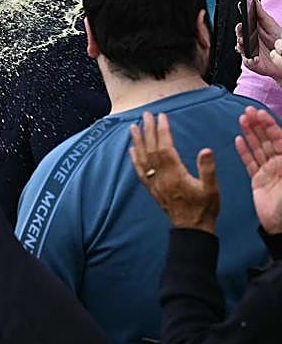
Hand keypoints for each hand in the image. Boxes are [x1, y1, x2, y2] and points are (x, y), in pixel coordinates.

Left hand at [129, 111, 220, 232]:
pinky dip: (135, 159)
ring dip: (138, 141)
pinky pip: (140, 172)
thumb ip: (208, 169)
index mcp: (176, 174)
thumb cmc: (205, 208)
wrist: (192, 229)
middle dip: (148, 130)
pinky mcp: (152, 189)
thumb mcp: (212, 189)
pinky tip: (132, 150)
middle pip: (152, 149)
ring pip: (143, 158)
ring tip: (133, 127)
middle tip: (146, 114)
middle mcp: (162, 177)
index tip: (161, 117)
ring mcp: (155, 183)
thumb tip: (206, 150)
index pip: (166, 147)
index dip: (162, 131)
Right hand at [235, 106, 281, 234]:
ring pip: (258, 148)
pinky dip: (244, 151)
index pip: (279, 138)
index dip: (269, 125)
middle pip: (268, 140)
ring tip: (241, 120)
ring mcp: (269, 172)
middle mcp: (280, 164)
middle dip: (258, 125)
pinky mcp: (258, 181)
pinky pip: (250, 163)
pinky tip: (239, 140)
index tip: (259, 113)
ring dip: (250, 134)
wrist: (281, 227)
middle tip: (247, 112)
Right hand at [241, 0, 281, 85]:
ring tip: (245, 42)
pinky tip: (256, 57)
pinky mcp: (251, 63)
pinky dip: (250, 60)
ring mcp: (248, 52)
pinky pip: (248, 62)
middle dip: (239, 32)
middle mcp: (248, 41)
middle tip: (242, 28)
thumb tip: (255, 0)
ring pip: (240, 47)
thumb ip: (261, 14)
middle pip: (239, 35)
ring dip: (241, 45)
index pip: (243, 24)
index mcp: (251, 31)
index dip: (241, 20)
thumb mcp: (271, 25)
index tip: (241, 14)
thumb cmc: (278, 40)